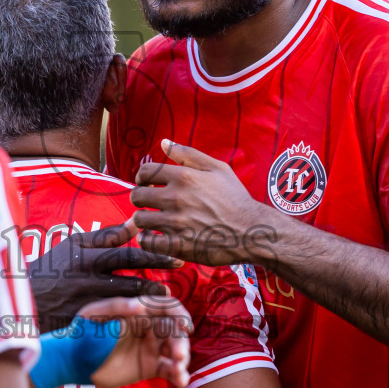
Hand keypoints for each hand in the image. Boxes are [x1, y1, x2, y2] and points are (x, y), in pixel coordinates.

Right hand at [28, 222, 181, 330]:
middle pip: (128, 267)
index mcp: (84, 251)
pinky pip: (114, 317)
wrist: (23, 302)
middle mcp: (85, 272)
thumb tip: (137, 222)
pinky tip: (149, 318)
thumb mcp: (74, 247)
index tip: (174, 249)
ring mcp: (84, 296)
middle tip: (180, 265)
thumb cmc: (51, 270)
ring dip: (149, 295)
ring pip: (125, 295)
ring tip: (167, 297)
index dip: (152, 249)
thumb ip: (106, 236)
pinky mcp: (83, 318)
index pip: (123, 246)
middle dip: (157, 265)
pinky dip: (133, 317)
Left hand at [76, 296, 192, 387]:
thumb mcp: (94, 314)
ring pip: (176, 351)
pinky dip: (178, 376)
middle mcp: (149, 329)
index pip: (166, 308)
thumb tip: (140, 305)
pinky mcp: (149, 368)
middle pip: (174, 332)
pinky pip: (169, 370)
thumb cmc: (82, 331)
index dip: (180, 314)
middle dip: (181, 342)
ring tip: (178, 371)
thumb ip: (116, 306)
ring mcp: (150, 349)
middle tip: (178, 355)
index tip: (185, 326)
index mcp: (139, 312)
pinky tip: (180, 382)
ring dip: (183, 360)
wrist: (73, 361)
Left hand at [129, 139, 273, 266]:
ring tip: (154, 221)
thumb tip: (163, 142)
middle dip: (140, 198)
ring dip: (144, 220)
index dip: (141, 177)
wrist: (251, 231)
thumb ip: (188, 153)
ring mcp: (176, 223)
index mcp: (184, 177)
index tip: (147, 184)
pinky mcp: (178, 245)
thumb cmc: (235, 198)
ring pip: (139, 219)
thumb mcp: (218, 168)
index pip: (144, 172)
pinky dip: (147, 239)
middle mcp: (177, 198)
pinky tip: (156, 236)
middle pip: (136, 196)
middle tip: (150, 203)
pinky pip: (147, 242)